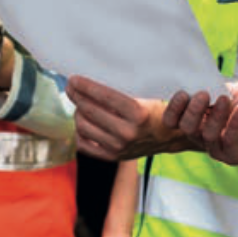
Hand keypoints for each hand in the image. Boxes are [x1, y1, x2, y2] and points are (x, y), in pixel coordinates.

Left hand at [67, 75, 189, 160]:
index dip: (85, 86)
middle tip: (70, 87)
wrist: (167, 138)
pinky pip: (84, 145)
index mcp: (138, 114)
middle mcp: (128, 132)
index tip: (74, 79)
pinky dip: (79, 132)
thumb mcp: (145, 96)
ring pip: (83, 127)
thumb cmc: (154, 111)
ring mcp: (119, 148)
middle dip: (76, 95)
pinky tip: (84, 121)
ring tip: (79, 103)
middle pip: (90, 110)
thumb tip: (93, 79)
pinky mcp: (112, 157)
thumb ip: (121, 91)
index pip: (104, 96)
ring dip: (77, 112)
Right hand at [163, 83, 237, 165]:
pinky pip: (229, 142)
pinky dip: (233, 125)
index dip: (174, 109)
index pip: (173, 121)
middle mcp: (203, 136)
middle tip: (203, 94)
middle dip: (193, 110)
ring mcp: (218, 148)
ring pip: (207, 135)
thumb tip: (191, 85)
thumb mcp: (224, 89)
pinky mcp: (236, 156)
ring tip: (225, 99)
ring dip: (215, 115)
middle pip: (187, 128)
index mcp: (196, 120)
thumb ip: (208, 89)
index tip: (182, 92)